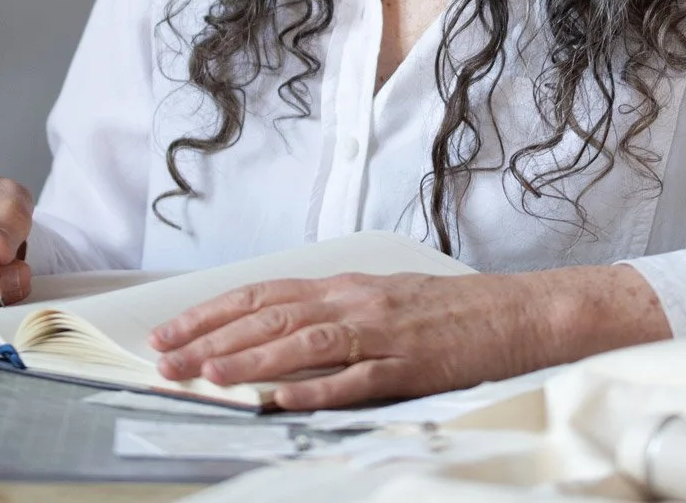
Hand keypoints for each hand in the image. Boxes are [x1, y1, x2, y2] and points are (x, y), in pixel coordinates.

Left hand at [147, 264, 670, 409]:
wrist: (519, 312)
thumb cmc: (451, 311)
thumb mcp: (383, 300)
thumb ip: (333, 315)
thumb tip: (274, 335)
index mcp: (347, 286)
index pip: (264, 296)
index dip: (213, 313)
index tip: (171, 331)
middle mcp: (356, 302)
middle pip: (270, 317)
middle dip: (212, 338)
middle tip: (166, 358)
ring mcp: (382, 333)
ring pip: (303, 343)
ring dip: (250, 360)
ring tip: (206, 375)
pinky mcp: (409, 366)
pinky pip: (354, 379)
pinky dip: (313, 388)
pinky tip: (280, 399)